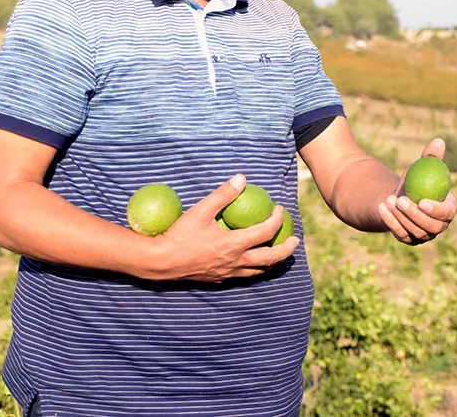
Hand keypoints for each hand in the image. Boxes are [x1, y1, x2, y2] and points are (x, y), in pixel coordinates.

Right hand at [150, 174, 299, 281]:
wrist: (162, 262)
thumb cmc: (181, 234)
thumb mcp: (201, 210)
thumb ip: (223, 194)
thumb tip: (242, 178)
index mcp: (234, 245)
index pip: (265, 233)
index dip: (276, 220)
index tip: (279, 210)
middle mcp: (235, 262)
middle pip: (270, 259)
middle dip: (286, 250)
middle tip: (294, 240)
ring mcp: (228, 273)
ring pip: (259, 272)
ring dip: (272, 262)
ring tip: (278, 253)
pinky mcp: (219, 279)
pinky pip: (244, 276)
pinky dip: (255, 268)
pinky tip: (252, 261)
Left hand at [377, 138, 456, 244]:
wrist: (398, 197)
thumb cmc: (414, 181)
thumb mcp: (420, 167)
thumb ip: (430, 157)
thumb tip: (438, 141)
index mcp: (448, 209)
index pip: (447, 213)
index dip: (437, 210)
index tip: (422, 201)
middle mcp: (439, 225)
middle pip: (432, 226)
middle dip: (415, 214)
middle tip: (401, 201)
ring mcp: (425, 235)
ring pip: (415, 231)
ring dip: (401, 216)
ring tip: (389, 199)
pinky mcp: (409, 240)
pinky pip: (401, 234)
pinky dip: (390, 222)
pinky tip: (382, 208)